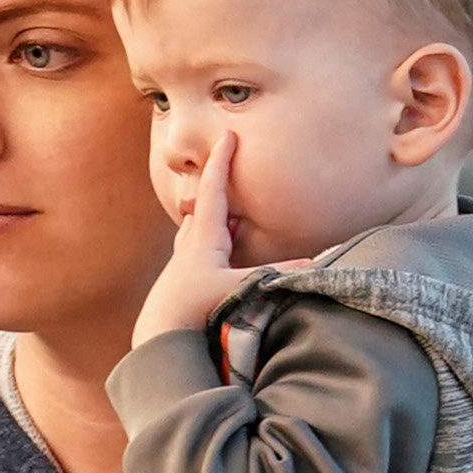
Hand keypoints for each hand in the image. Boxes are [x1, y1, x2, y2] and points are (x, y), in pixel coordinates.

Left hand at [135, 129, 254, 351]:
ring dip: (213, 217)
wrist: (159, 337)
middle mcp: (190, 246)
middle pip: (203, 205)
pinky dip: (208, 244)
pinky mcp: (180, 283)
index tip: (227, 135)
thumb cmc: (195, 310)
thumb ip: (274, 274)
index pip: (214, 189)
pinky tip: (215, 257)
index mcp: (204, 237)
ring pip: (196, 229)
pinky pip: (195, 252)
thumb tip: (312, 264)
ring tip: (230, 217)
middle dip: (216, 185)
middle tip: (227, 166)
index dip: (222, 161)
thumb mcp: (239, 289)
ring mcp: (182, 264)